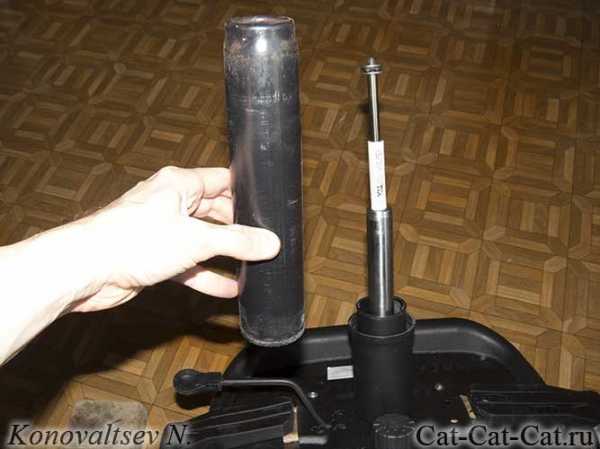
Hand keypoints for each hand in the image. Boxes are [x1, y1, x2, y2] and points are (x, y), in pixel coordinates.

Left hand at [70, 166, 279, 311]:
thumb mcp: (196, 239)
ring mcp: (163, 231)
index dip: (247, 193)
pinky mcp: (156, 256)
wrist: (87, 270)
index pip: (223, 181)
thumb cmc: (131, 240)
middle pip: (215, 212)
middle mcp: (171, 204)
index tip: (269, 208)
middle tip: (265, 241)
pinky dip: (208, 275)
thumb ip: (236, 242)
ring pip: (203, 241)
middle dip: (239, 228)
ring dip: (226, 255)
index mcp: (179, 185)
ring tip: (254, 265)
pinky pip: (190, 265)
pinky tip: (229, 288)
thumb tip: (270, 242)